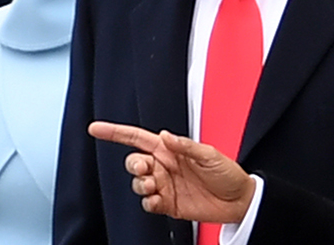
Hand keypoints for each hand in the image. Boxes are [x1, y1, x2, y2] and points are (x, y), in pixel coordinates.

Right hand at [88, 122, 254, 223]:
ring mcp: (165, 186)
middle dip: (133, 164)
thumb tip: (165, 136)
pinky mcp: (168, 204)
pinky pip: (148, 204)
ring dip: (140, 184)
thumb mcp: (209, 154)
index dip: (115, 133)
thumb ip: (185, 145)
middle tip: (145, 169)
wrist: (238, 200)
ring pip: (138, 184)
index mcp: (170, 150)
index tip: (96, 128)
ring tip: (153, 185)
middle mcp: (164, 166)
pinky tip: (157, 199)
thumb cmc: (227, 173)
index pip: (137, 138)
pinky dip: (148, 202)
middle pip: (133, 162)